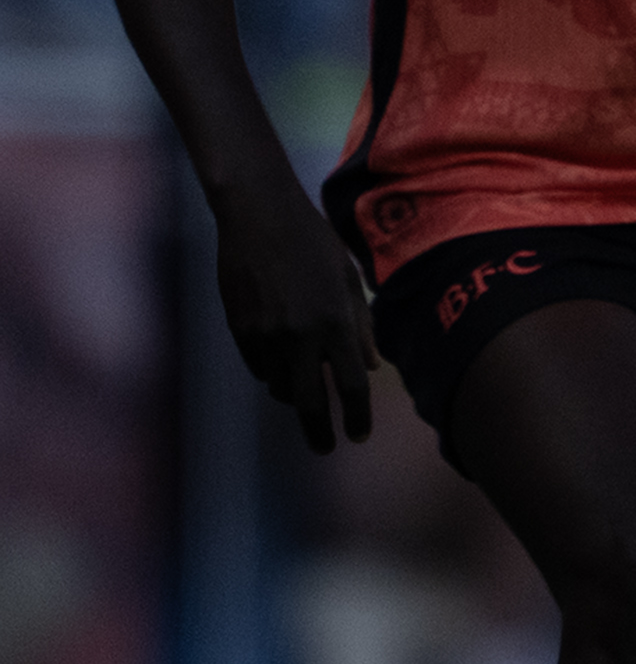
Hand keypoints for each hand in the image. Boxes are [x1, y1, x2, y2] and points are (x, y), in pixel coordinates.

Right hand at [212, 172, 373, 452]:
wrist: (257, 215)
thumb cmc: (314, 242)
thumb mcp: (349, 279)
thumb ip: (361, 326)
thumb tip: (369, 368)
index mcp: (335, 322)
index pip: (350, 386)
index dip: (356, 417)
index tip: (358, 437)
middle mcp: (299, 334)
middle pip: (310, 403)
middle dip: (319, 432)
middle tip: (325, 448)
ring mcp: (263, 334)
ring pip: (278, 387)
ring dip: (294, 396)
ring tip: (305, 393)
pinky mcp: (238, 328)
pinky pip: (257, 367)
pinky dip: (270, 372)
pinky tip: (279, 362)